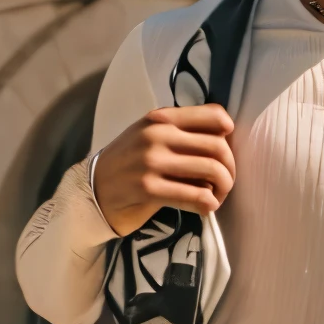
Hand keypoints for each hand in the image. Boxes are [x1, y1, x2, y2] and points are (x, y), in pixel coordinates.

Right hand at [91, 105, 235, 237]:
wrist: (93, 189)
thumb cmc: (129, 163)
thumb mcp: (150, 135)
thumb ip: (181, 132)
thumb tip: (225, 140)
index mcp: (162, 118)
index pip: (214, 115)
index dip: (229, 134)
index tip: (225, 150)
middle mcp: (157, 134)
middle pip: (218, 146)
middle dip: (229, 168)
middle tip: (225, 182)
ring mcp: (151, 161)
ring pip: (211, 170)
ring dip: (223, 187)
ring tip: (216, 196)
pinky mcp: (149, 189)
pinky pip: (195, 195)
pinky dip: (208, 204)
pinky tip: (205, 207)